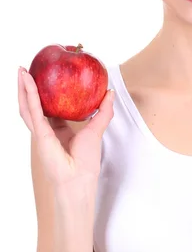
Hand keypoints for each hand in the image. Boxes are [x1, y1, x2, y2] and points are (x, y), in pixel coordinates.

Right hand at [18, 66, 113, 189]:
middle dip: (27, 88)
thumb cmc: (86, 163)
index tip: (44, 78)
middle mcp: (46, 131)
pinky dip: (29, 95)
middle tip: (26, 70)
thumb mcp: (96, 130)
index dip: (44, 94)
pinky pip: (33, 111)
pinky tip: (27, 81)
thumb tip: (109, 91)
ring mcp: (40, 133)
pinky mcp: (39, 134)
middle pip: (32, 105)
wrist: (78, 181)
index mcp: (57, 131)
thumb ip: (103, 111)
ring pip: (27, 106)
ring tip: (21, 70)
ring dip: (22, 88)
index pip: (47, 109)